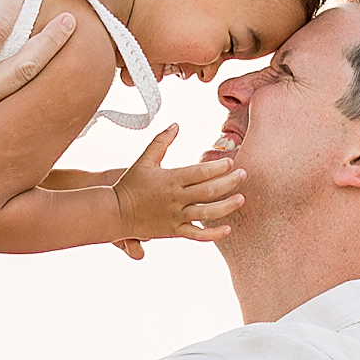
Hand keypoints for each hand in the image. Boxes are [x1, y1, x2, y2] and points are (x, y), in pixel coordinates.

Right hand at [108, 128, 245, 260]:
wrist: (116, 213)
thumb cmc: (131, 184)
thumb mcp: (145, 159)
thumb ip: (161, 141)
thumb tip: (176, 124)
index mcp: (171, 179)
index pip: (200, 172)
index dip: (218, 167)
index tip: (230, 162)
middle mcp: (176, 198)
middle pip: (209, 190)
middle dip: (229, 182)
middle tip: (243, 174)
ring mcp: (176, 216)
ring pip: (207, 213)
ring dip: (226, 206)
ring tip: (241, 199)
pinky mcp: (174, 231)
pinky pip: (197, 235)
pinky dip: (213, 234)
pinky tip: (227, 230)